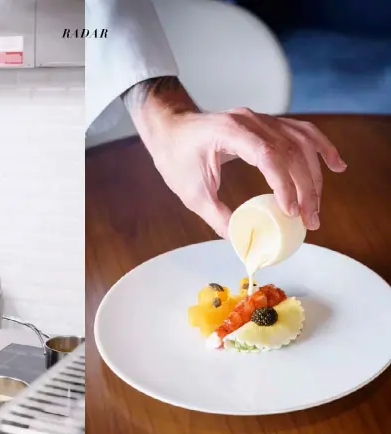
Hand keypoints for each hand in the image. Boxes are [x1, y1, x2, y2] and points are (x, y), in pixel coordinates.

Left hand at [123, 77, 347, 237]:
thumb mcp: (191, 192)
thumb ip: (217, 217)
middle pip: (291, 150)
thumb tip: (242, 242)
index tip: (291, 211)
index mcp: (229, 132)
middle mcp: (249, 121)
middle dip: (306, 187)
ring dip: (314, 175)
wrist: (170, 128)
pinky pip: (301, 133)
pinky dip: (321, 149)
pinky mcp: (266, 125)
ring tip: (315, 207)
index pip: (267, 154)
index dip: (284, 183)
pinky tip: (336, 165)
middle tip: (310, 220)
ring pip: (301, 143)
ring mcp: (260, 120)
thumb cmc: (176, 157)